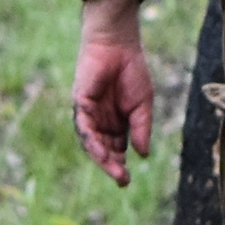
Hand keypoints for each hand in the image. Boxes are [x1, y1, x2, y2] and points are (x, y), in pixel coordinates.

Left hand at [74, 0, 154, 185]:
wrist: (118, 44)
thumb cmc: (131, 71)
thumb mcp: (142, 105)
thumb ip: (141, 128)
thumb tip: (143, 154)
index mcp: (116, 122)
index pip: (115, 149)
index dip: (119, 164)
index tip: (126, 180)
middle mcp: (100, 120)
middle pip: (103, 149)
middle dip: (111, 165)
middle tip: (121, 179)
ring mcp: (89, 113)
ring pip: (92, 141)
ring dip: (101, 157)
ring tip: (113, 169)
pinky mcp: (80, 103)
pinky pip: (84, 126)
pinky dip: (92, 139)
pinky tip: (101, 151)